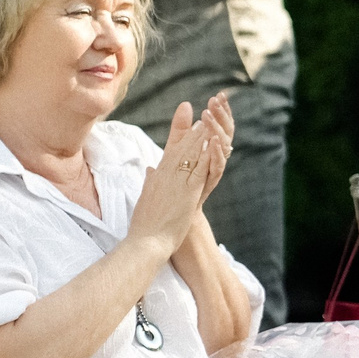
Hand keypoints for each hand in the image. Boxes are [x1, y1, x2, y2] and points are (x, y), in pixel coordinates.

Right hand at [129, 96, 233, 254]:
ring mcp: (176, 183)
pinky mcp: (187, 193)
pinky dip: (206, 156)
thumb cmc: (145, 224)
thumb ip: (150, 182)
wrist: (145, 241)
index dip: (183, 137)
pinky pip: (198, 170)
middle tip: (205, 116)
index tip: (192, 124)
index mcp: (157, 177)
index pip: (171, 152)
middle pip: (181, 149)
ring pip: (190, 156)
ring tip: (211, 122)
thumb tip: (150, 169)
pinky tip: (213, 144)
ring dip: (201, 138)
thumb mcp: (146, 197)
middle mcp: (165, 176)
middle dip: (194, 132)